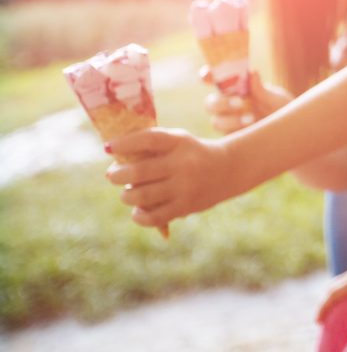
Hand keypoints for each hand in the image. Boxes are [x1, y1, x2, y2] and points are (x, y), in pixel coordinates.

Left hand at [105, 128, 233, 227]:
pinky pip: (154, 217)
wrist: (228, 169)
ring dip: (126, 196)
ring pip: (142, 196)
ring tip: (127, 194)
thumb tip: (112, 160)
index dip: (125, 143)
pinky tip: (138, 211)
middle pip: (139, 171)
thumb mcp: (177, 141)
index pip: (149, 140)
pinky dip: (139, 216)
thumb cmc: (191, 153)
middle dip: (117, 175)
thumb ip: (149, 145)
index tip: (108, 148)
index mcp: (179, 143)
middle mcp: (182, 164)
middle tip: (112, 175)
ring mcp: (184, 187)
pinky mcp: (185, 206)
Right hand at [203, 70, 291, 134]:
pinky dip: (236, 133)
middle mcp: (227, 104)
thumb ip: (262, 89)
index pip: (214, 80)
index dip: (206, 76)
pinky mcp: (232, 138)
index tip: (208, 75)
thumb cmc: (281, 109)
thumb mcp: (276, 98)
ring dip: (231, 121)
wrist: (291, 132)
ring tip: (252, 120)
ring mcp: (228, 122)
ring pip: (216, 121)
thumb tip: (252, 72)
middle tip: (240, 103)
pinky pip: (226, 137)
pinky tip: (251, 130)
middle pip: (210, 103)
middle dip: (221, 103)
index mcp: (235, 89)